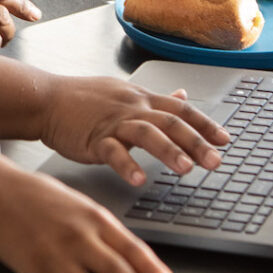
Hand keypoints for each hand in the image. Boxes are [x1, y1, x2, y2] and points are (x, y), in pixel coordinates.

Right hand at [39, 75, 228, 185]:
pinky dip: (126, 164)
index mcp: (142, 99)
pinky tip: (137, 179)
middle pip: (170, 122)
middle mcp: (132, 108)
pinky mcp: (93, 138)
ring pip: (146, 133)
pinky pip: (112, 151)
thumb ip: (156, 99)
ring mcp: (113, 122)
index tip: (225, 140)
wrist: (47, 99)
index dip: (205, 124)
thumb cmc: (84, 99)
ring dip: (168, 150)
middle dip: (196, 141)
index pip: (181, 110)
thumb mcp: (126, 93)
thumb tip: (183, 96)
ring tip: (186, 169)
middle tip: (216, 161)